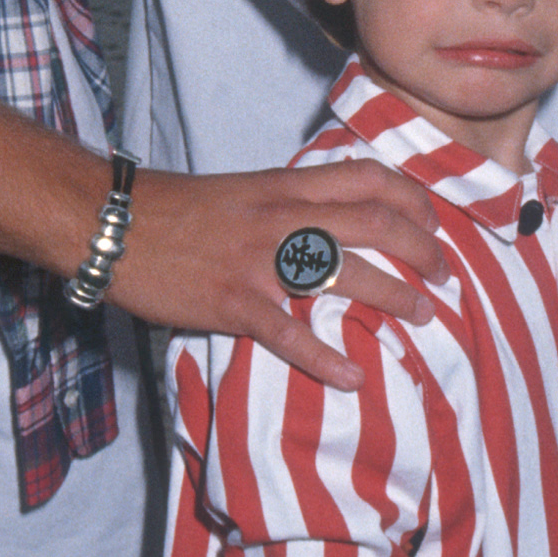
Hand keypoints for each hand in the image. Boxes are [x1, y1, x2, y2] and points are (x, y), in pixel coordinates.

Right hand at [112, 158, 442, 390]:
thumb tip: (332, 219)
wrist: (113, 223)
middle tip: (444, 275)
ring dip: (395, 297)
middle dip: (422, 249)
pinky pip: (290, 334)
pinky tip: (353, 378)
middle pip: (376, 223)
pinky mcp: (232, 302)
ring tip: (421, 316)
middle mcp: (281, 217)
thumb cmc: (175, 209)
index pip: (368, 177)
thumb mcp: (243, 191)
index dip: (413, 198)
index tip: (434, 222)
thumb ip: (288, 202)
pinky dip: (327, 360)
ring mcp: (258, 260)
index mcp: (284, 186)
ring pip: (347, 273)